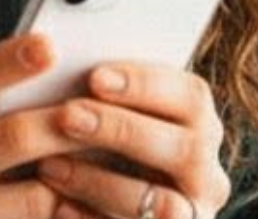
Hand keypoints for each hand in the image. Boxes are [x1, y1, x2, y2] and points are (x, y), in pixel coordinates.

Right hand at [0, 34, 80, 218]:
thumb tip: (16, 63)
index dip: (3, 62)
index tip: (46, 45)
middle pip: (6, 140)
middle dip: (59, 122)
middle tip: (97, 106)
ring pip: (31, 195)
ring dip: (72, 174)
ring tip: (104, 155)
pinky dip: (57, 209)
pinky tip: (80, 202)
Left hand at [36, 63, 231, 218]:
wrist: (111, 206)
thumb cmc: (107, 144)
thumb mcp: (117, 115)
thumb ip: (108, 93)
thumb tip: (60, 54)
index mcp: (201, 125)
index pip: (192, 96)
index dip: (145, 84)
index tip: (94, 76)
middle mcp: (208, 172)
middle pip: (182, 148)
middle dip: (120, 129)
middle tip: (67, 116)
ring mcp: (192, 214)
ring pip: (160, 201)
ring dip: (99, 181)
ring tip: (49, 165)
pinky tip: (59, 206)